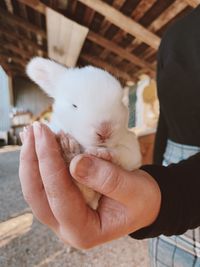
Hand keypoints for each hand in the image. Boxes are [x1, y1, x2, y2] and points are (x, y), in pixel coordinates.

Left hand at [19, 122, 160, 248]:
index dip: (49, 164)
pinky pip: (44, 181)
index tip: (45, 135)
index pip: (59, 197)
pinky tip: (38, 142)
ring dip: (32, 159)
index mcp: (85, 231)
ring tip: (31, 132)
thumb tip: (75, 162)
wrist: (143, 202)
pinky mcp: (61, 201)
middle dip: (32, 160)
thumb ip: (107, 179)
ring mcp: (61, 214)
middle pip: (37, 195)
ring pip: (35, 188)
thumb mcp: (133, 190)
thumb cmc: (141, 199)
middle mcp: (66, 226)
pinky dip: (40, 160)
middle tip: (33, 130)